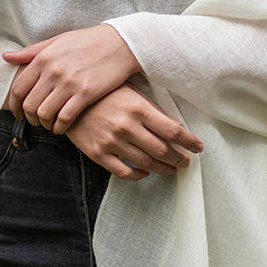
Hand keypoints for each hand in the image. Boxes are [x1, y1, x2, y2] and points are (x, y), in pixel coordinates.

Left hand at [3, 25, 139, 132]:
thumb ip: (32, 52)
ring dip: (44, 124)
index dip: (15, 106)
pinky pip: (65, 117)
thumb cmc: (88, 42)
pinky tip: (62, 127)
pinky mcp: (86, 93)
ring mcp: (69, 83)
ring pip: (45, 113)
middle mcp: (53, 71)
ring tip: (49, 124)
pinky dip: (60, 127)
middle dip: (30, 118)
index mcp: (44, 58)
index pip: (18, 88)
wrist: (121, 43)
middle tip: (36, 121)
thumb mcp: (58, 41)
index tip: (20, 113)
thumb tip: (6, 57)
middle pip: (29, 104)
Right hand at [65, 84, 203, 180]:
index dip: (190, 142)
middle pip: (163, 150)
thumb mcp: (130, 92)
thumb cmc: (103, 92)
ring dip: (164, 169)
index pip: (173, 131)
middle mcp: (127, 126)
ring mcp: (112, 142)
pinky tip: (145, 172)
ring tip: (172, 169)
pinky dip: (139, 175)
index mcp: (139, 108)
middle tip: (186, 161)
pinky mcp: (99, 154)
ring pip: (147, 163)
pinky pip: (124, 172)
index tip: (198, 147)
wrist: (67, 100)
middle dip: (179, 158)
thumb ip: (152, 108)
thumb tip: (175, 125)